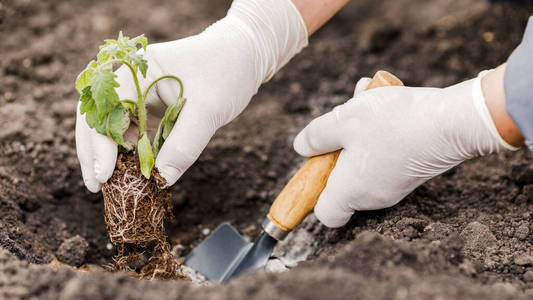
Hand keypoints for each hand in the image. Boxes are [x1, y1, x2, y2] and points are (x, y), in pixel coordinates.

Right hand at [76, 0, 307, 191]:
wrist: (245, 56)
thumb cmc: (227, 72)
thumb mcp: (208, 110)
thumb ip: (184, 145)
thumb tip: (161, 180)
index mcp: (138, 71)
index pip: (106, 108)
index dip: (100, 143)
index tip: (105, 175)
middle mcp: (132, 81)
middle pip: (99, 117)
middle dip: (96, 152)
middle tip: (97, 186)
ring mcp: (141, 95)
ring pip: (115, 127)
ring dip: (114, 155)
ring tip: (116, 184)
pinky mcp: (152, 108)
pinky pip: (135, 132)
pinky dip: (134, 152)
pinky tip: (136, 171)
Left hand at [293, 72, 518, 227]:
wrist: (452, 122)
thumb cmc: (392, 122)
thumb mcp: (344, 120)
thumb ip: (317, 136)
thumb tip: (301, 147)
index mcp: (350, 192)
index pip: (324, 213)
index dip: (314, 192)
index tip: (317, 163)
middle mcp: (372, 197)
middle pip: (342, 183)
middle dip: (337, 150)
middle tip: (343, 121)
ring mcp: (394, 186)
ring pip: (363, 164)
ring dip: (358, 135)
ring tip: (364, 101)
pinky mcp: (410, 173)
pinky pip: (383, 158)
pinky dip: (378, 135)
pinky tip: (384, 106)